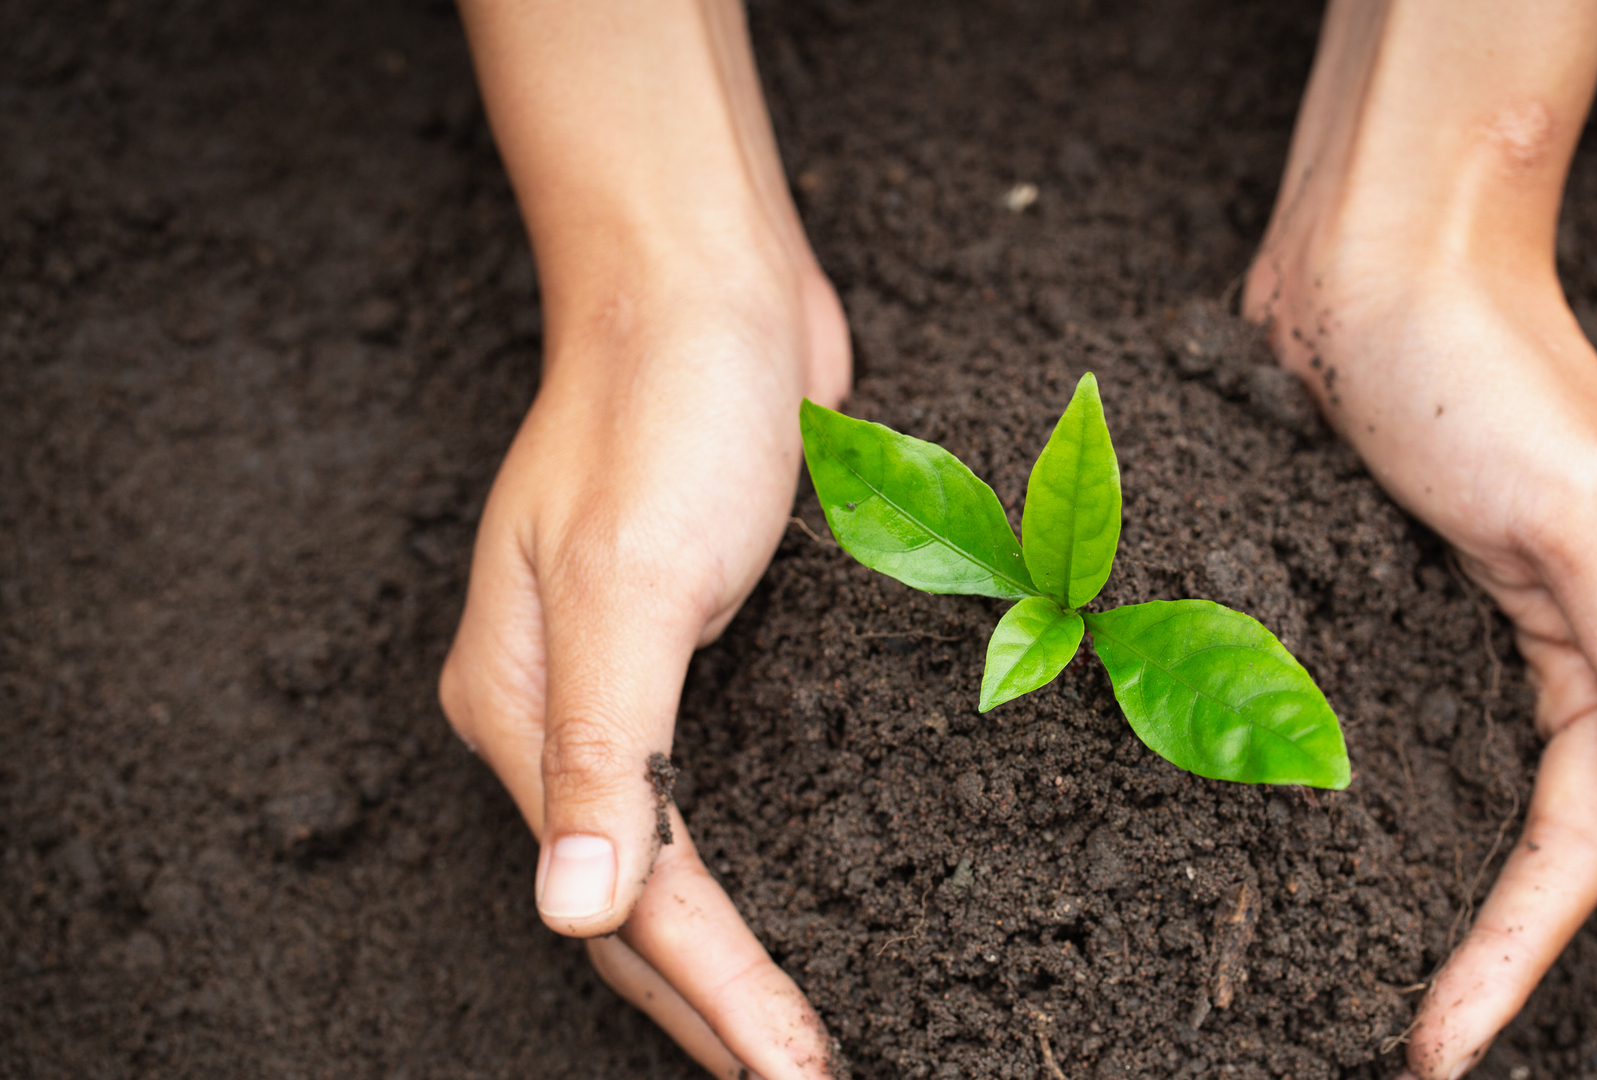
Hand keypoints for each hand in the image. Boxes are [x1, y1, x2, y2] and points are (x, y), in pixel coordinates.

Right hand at [438, 256, 848, 1078]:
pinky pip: (717, 791)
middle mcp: (558, 711)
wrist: (709, 289)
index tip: (794, 1076)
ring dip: (728, 961)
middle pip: (635, 906)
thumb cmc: (667, 412)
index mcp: (520, 707)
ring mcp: (621, 681)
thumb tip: (566, 911)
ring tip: (787, 1040)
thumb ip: (602, 752)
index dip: (717, 1000)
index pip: (628, 898)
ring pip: (674, 862)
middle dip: (716, 1011)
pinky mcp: (690, 649)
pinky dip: (753, 868)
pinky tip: (793, 902)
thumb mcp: (629, 582)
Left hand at [1246, 161, 1596, 1079]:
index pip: (1581, 846)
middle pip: (1512, 836)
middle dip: (1466, 942)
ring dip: (1398, 877)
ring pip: (1436, 785)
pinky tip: (1281, 831)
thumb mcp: (1584, 517)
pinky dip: (1332, 785)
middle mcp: (1536, 649)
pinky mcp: (1362, 588)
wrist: (1374, 255)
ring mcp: (1443, 623)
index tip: (1440, 1048)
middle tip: (1394, 1040)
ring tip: (1332, 964)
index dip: (1517, 954)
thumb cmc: (1486, 366)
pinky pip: (1360, 714)